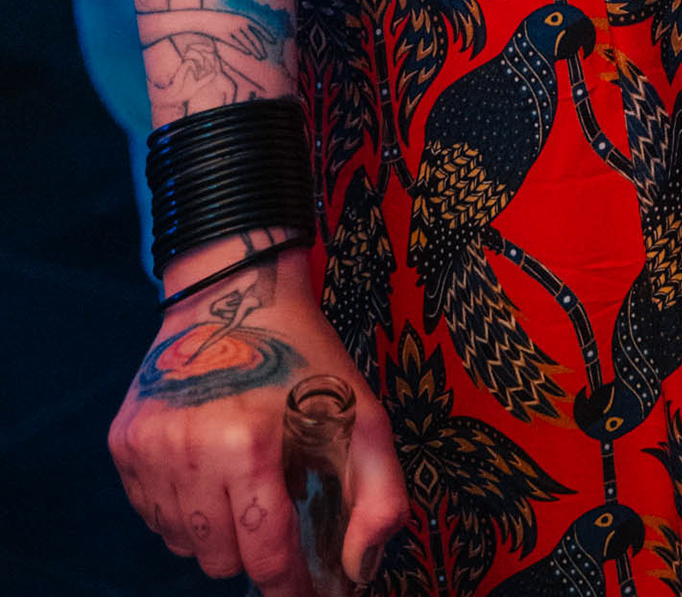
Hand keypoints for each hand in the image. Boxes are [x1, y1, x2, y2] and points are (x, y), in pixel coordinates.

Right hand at [111, 250, 407, 589]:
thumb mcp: (362, 415)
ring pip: (182, 544)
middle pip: (220, 559)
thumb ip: (378, 499)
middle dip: (253, 549)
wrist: (235, 293)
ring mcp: (148, 448)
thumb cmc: (302, 357)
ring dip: (215, 531)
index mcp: (250, 444)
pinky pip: (152, 515)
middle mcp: (189, 450)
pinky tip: (208, 471)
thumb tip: (358, 573)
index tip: (305, 593)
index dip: (289, 585)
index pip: (265, 555)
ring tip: (241, 482)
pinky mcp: (123, 443)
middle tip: (274, 511)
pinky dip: (182, 510)